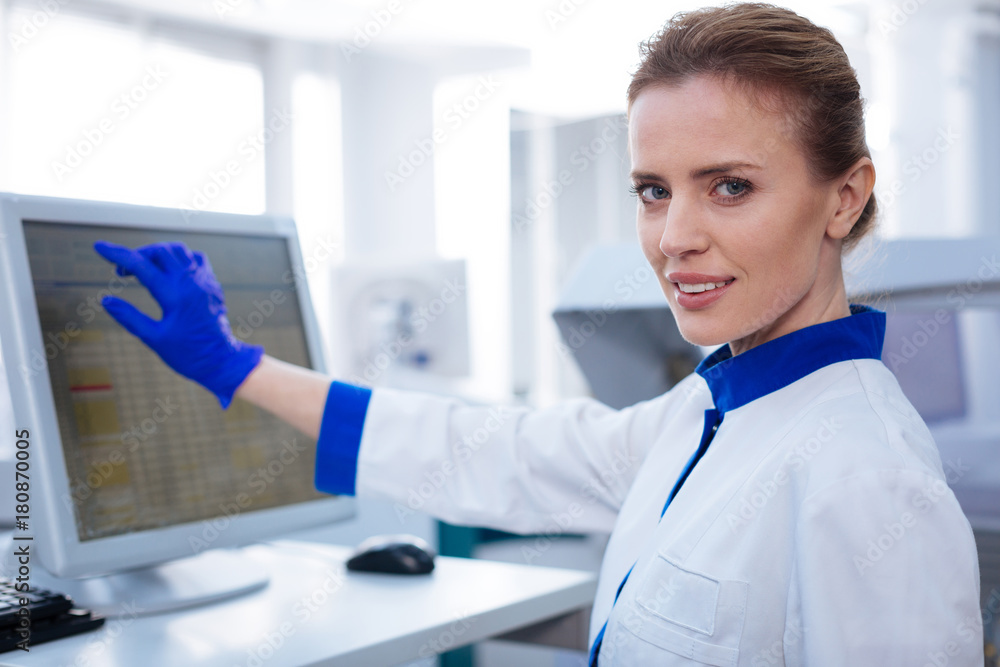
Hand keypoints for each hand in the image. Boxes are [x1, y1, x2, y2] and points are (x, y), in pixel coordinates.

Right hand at [93, 240, 263, 408]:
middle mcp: (191, 282)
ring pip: (178, 250)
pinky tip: (168, 270)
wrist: (222, 361)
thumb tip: (106, 300)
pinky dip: (178, 257)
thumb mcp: (154, 339)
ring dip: (156, 252)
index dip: (117, 254)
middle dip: (136, 254)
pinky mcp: (212, 284)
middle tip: (122, 273)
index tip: (99, 246)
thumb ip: (129, 317)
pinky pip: (195, 258)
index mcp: (175, 295)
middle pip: (159, 250)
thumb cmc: (188, 354)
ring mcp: (204, 280)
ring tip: (142, 269)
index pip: (140, 264)